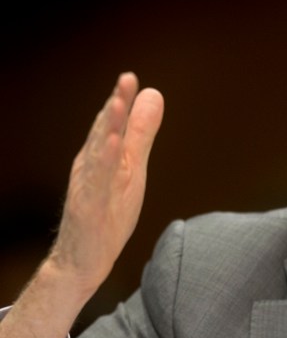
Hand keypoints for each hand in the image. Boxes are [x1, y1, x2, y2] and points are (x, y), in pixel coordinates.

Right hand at [0, 73, 162, 337]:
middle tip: (126, 80)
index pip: (111, 125)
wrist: (83, 259)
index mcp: (102, 157)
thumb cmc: (107, 211)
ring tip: (117, 106)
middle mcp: (91, 168)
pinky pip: (95, 188)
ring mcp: (88, 189)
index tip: (131, 78)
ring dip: (106, 131)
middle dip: (115, 107)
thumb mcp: (131, 168)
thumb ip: (140, 134)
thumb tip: (152, 96)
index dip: (121, 101)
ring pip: (97, 156)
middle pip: (103, 133)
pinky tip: (110, 150)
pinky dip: (102, 169)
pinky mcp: (88, 212)